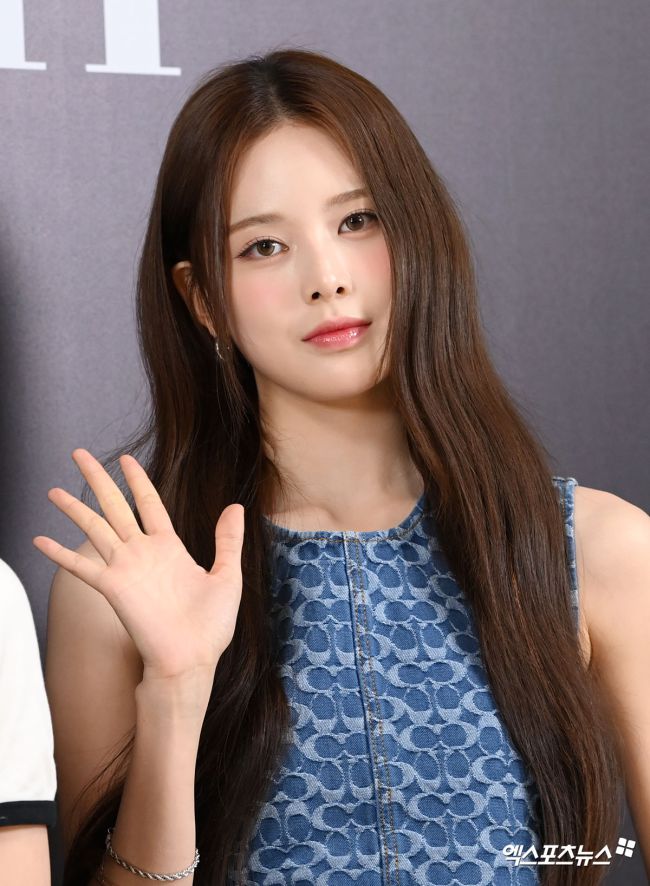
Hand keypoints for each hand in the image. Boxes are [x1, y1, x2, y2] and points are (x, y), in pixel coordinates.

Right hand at [33, 449, 244, 683]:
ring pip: (94, 528)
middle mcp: (143, 553)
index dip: (137, 480)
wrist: (192, 661)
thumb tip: (235, 507)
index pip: (148, 503)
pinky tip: (41, 540)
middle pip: (114, 506)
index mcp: (170, 548)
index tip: (126, 459)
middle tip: (79, 454)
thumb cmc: (211, 626)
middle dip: (97, 479)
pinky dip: (60, 554)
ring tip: (53, 489)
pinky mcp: (113, 588)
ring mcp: (126, 569)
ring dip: (73, 508)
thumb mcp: (227, 576)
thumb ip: (228, 541)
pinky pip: (81, 567)